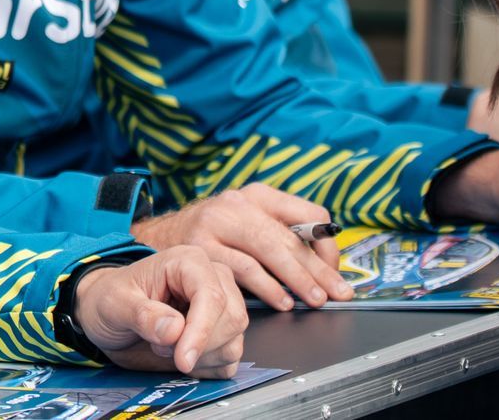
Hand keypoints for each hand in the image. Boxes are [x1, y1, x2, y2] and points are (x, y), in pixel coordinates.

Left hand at [69, 248, 246, 376]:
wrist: (105, 315)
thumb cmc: (110, 300)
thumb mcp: (114, 304)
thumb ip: (142, 315)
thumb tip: (174, 329)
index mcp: (188, 262)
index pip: (212, 296)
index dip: (201, 331)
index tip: (182, 359)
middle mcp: (211, 280)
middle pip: (232, 318)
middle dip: (199, 345)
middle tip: (161, 347)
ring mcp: (219, 308)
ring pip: (234, 341)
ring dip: (202, 358)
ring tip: (167, 348)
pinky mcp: (220, 334)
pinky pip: (230, 359)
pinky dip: (208, 368)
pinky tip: (183, 359)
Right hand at [133, 183, 351, 310]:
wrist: (159, 238)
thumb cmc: (213, 235)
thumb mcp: (247, 222)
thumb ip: (280, 234)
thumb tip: (326, 263)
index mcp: (258, 194)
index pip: (309, 214)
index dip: (327, 245)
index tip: (335, 270)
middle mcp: (238, 203)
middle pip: (291, 236)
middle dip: (320, 269)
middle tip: (339, 293)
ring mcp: (217, 224)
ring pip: (269, 250)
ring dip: (298, 280)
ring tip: (316, 300)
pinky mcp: (200, 248)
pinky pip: (243, 269)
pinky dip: (267, 288)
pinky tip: (282, 302)